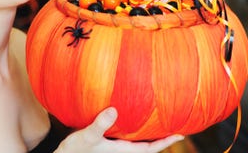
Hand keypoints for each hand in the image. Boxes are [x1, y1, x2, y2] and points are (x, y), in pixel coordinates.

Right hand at [54, 107, 183, 152]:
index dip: (166, 141)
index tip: (182, 134)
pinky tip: (129, 121)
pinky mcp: (107, 145)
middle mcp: (122, 151)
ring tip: (156, 122)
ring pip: (137, 142)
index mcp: (123, 151)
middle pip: (148, 145)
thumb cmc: (75, 151)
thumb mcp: (87, 136)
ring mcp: (115, 149)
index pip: (151, 147)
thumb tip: (114, 109)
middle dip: (161, 136)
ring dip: (148, 133)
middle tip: (174, 125)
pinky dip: (133, 130)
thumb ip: (101, 124)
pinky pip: (126, 138)